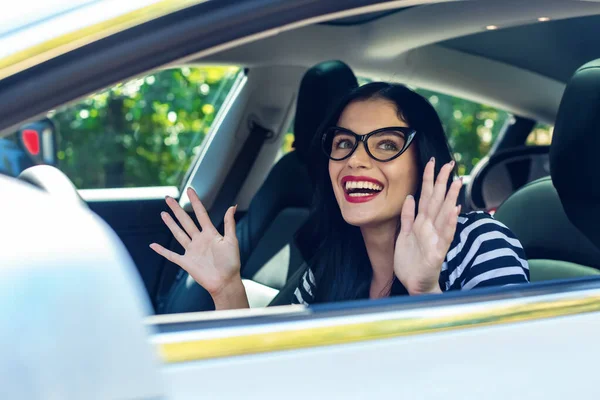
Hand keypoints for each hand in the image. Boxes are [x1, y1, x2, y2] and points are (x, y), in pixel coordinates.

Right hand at [150, 187, 242, 300]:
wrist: (225, 282)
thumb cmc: (231, 263)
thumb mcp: (231, 240)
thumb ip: (229, 223)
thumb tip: (232, 206)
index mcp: (210, 234)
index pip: (200, 213)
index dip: (195, 201)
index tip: (190, 190)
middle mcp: (199, 240)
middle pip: (185, 221)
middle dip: (176, 209)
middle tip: (168, 198)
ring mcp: (191, 250)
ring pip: (178, 234)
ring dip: (170, 224)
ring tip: (163, 213)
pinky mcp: (186, 262)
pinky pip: (171, 255)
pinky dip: (161, 251)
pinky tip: (153, 245)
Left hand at [394, 159, 461, 294]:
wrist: (414, 284)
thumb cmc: (410, 261)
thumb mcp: (403, 235)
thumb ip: (407, 217)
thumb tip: (410, 197)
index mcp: (421, 223)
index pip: (426, 196)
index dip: (429, 179)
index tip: (432, 162)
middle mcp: (430, 228)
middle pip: (437, 201)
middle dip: (442, 182)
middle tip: (449, 163)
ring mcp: (435, 239)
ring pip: (444, 214)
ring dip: (451, 198)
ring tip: (457, 182)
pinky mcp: (437, 252)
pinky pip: (445, 236)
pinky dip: (450, 223)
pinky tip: (455, 210)